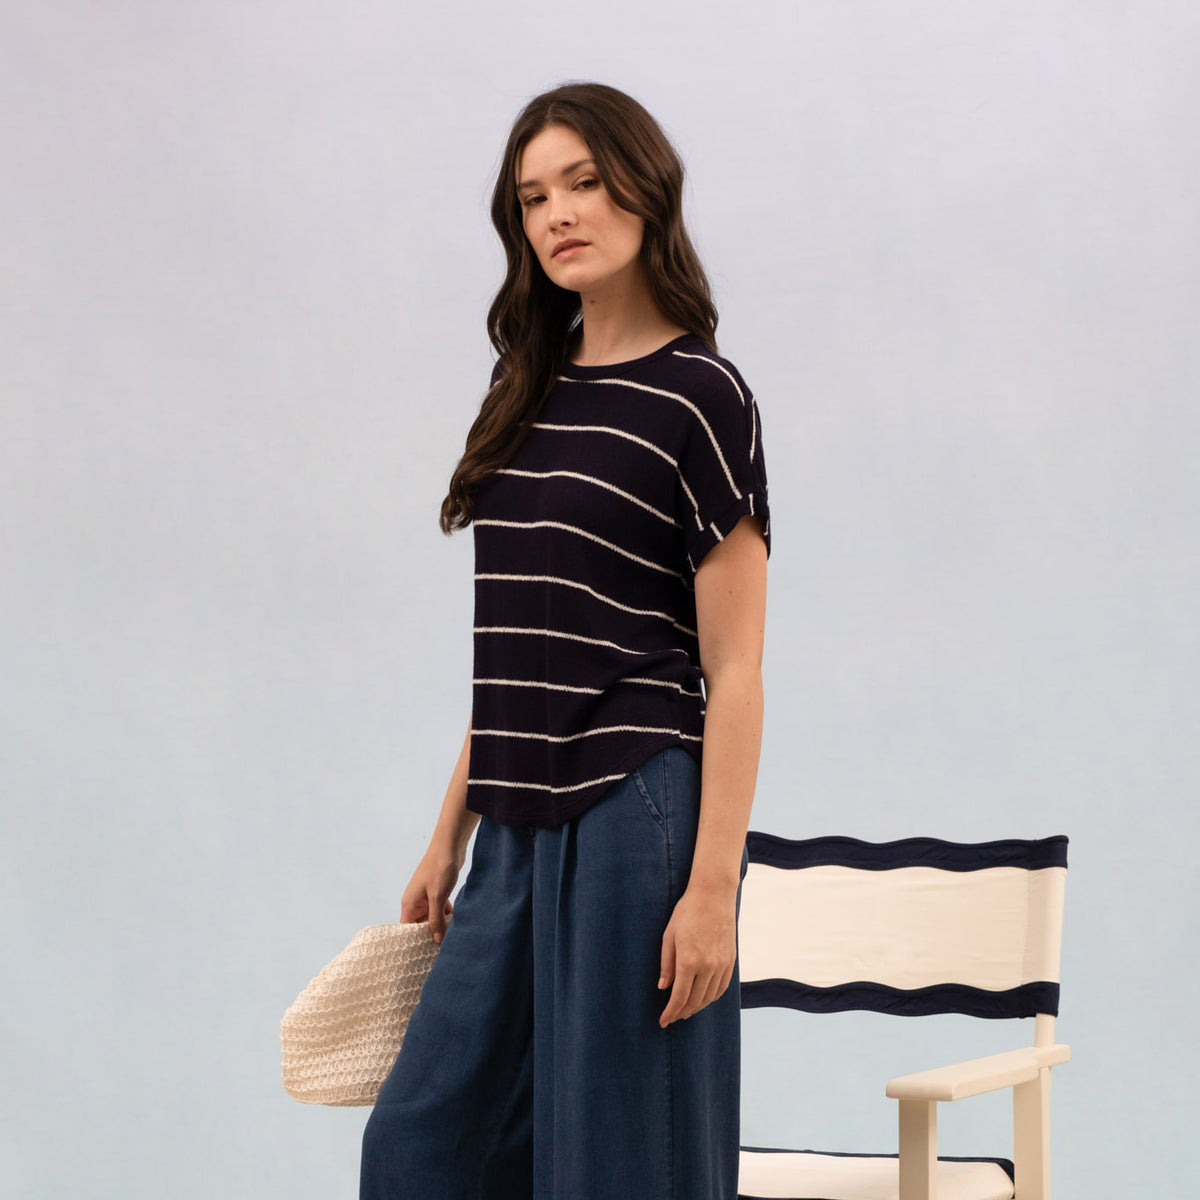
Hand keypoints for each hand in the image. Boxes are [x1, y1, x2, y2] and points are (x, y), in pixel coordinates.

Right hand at [399, 844, 461, 944]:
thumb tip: (435, 940)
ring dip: (440, 925)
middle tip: (440, 951)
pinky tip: (456, 923)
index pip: (407, 929)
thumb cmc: (439, 868)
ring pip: (432, 917)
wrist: (450, 845)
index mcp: (409, 903)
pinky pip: (440, 909)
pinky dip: (447, 915)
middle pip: (420, 925)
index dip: (414, 942)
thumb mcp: (438, 897)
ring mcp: (427, 896)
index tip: (423, 955)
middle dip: (430, 935)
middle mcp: (415, 901)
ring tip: (450, 940)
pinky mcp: (437, 892)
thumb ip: (436, 920)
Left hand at [656, 883, 738, 1027]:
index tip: (663, 1021)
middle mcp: (707, 966)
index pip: (679, 997)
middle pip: (694, 1001)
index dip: (670, 1012)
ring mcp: (721, 964)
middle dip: (681, 1012)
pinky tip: (703, 1000)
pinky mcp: (731, 961)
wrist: (714, 895)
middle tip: (672, 1018)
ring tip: (685, 1011)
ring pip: (708, 997)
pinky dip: (711, 998)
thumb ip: (666, 964)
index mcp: (689, 960)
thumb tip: (664, 988)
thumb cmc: (687, 912)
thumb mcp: (669, 936)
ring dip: (696, 1008)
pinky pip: (721, 988)